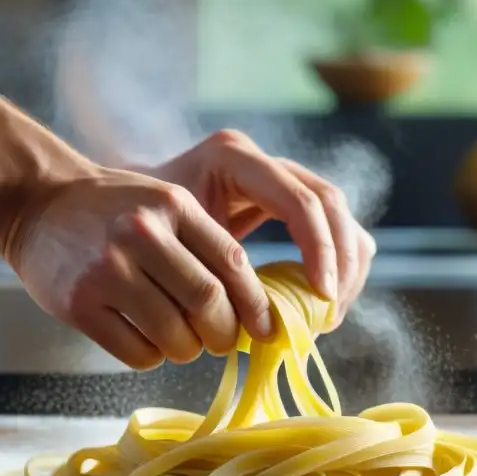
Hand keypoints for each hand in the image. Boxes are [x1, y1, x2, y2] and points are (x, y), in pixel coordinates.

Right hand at [3, 166, 273, 369]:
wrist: (35, 204)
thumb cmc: (111, 211)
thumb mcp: (162, 204)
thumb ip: (204, 243)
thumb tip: (251, 308)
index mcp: (172, 205)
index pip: (232, 262)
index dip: (256, 304)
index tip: (266, 328)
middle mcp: (141, 233)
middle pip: (208, 303)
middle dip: (224, 333)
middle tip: (222, 341)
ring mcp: (106, 270)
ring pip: (174, 335)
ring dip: (188, 349)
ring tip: (181, 341)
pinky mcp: (79, 304)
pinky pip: (136, 353)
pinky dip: (151, 356)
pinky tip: (144, 340)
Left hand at [140, 130, 375, 328]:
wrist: (130, 209)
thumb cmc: (146, 228)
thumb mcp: (174, 244)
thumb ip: (218, 269)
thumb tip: (268, 316)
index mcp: (233, 159)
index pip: (300, 201)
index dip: (320, 250)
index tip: (321, 297)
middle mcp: (262, 160)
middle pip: (330, 202)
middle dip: (340, 260)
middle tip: (330, 310)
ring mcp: (279, 177)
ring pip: (339, 214)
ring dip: (346, 265)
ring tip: (329, 313)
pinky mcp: (286, 201)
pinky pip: (331, 227)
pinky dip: (336, 264)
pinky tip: (323, 302)